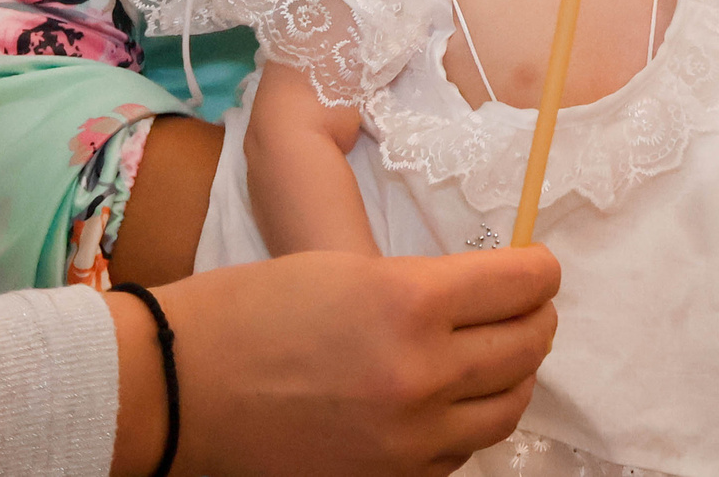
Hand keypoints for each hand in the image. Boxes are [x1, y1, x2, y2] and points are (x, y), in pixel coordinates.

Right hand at [113, 247, 561, 476]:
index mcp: (408, 301)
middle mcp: (423, 373)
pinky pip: (462, 451)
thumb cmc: (248, 312)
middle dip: (535, 318)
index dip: (538, 271)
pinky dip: (468, 423)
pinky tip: (448, 402)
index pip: (521, 283)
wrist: (180, 389)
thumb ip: (420, 287)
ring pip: (507, 407)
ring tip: (498, 356)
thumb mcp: (342, 271)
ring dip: (512, 375)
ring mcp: (412, 439)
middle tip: (527, 306)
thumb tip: (482, 297)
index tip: (536, 268)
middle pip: (526, 345)